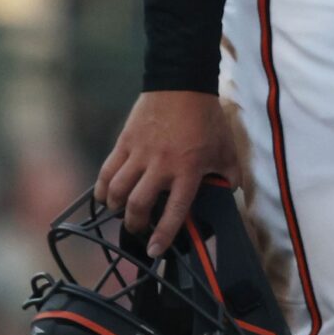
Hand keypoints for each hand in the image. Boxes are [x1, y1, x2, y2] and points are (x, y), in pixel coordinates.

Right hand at [97, 91, 239, 254]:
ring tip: (120, 211)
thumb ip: (229, 174)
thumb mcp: (226, 149)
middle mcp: (161, 166)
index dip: (163, 235)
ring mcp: (140, 153)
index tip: (154, 250)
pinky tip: (103, 195)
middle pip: (138, 205)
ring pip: (117, 189)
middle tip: (138, 228)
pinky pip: (107, 169)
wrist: (182, 83)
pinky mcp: (125, 141)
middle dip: (135, 224)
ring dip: (116, 207)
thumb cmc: (206, 118)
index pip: (174, 211)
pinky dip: (102, 186)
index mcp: (188, 171)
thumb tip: (231, 192)